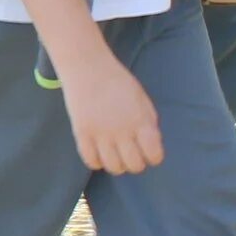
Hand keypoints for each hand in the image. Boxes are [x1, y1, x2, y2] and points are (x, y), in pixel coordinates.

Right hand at [60, 58, 162, 174]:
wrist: (87, 67)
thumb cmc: (118, 82)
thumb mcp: (142, 99)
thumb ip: (148, 123)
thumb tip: (150, 146)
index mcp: (141, 121)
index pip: (154, 155)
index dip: (153, 156)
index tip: (148, 151)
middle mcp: (122, 130)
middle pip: (134, 166)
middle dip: (136, 163)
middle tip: (131, 153)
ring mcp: (101, 134)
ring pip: (113, 167)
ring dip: (117, 164)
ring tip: (114, 154)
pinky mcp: (82, 133)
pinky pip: (91, 162)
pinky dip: (97, 162)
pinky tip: (99, 152)